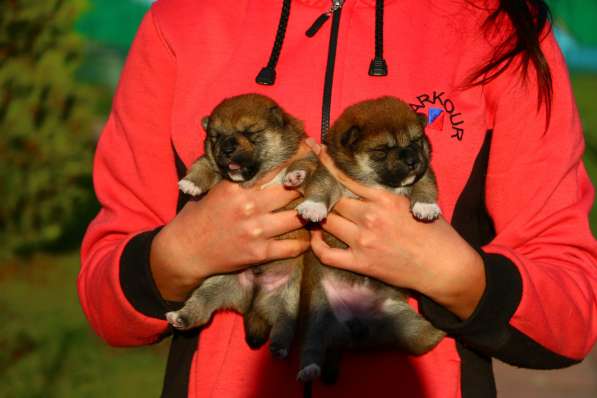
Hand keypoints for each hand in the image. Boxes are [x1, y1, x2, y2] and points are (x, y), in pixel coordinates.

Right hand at [151, 168, 308, 301]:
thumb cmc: (198, 216)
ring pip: (297, 218)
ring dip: (309, 214)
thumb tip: (255, 155)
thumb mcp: (213, 188)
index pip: (274, 168)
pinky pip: (292, 247)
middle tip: (322, 183)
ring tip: (317, 210)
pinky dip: (304, 242)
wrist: (184, 252)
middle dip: (309, 185)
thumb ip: (236, 175)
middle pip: (292, 190)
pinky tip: (308, 238)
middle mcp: (249, 205)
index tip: (311, 154)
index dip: (296, 161)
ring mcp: (255, 230)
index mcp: (237, 186)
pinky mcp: (259, 253)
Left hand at [305, 140, 484, 319]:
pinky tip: (316, 237)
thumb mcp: (414, 203)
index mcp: (385, 198)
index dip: (328, 164)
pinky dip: (316, 245)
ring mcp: (363, 241)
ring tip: (314, 212)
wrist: (445, 268)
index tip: (316, 150)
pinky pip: (327, 254)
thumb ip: (388, 193)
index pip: (347, 177)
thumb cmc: (436, 233)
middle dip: (322, 192)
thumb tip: (369, 181)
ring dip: (319, 216)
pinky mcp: (361, 263)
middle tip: (312, 188)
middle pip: (333, 199)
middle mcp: (371, 217)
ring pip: (327, 222)